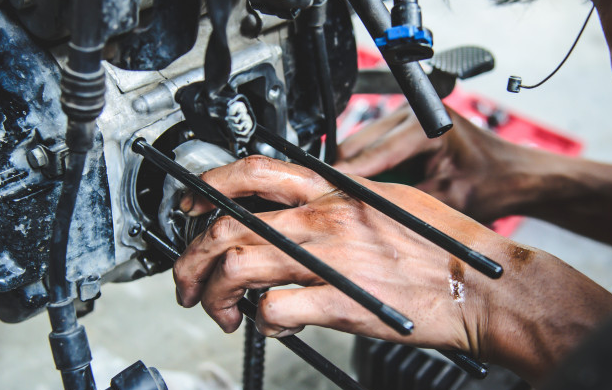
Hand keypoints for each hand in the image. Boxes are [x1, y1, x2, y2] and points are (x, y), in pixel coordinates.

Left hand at [174, 155, 611, 384]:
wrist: (479, 283)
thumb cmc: (441, 243)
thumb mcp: (387, 201)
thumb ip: (339, 200)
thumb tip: (300, 207)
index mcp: (336, 192)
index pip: (256, 172)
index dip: (211, 185)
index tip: (191, 206)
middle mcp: (326, 218)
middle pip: (232, 225)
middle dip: (194, 256)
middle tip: (189, 278)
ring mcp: (331, 258)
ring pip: (240, 265)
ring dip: (216, 292)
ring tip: (220, 310)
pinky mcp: (341, 302)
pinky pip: (275, 310)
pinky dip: (261, 322)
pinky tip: (271, 325)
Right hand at [335, 104, 535, 223]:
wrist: (514, 173)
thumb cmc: (492, 182)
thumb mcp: (447, 199)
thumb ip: (403, 199)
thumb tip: (365, 206)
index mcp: (426, 125)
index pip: (373, 153)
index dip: (347, 175)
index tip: (323, 191)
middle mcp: (411, 113)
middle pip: (357, 144)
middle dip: (343, 171)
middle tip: (328, 199)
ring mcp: (405, 117)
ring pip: (359, 144)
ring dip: (352, 168)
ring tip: (343, 196)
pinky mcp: (402, 127)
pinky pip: (370, 147)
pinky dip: (363, 166)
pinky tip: (362, 186)